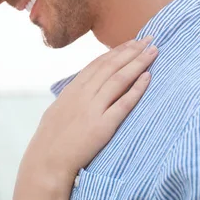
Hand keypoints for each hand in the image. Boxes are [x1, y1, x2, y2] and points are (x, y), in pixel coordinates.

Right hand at [21, 36, 157, 184]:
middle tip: (150, 39)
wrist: (47, 161)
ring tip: (153, 51)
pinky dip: (137, 88)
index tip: (132, 42)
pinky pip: (124, 103)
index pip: (99, 63)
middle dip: (132, 50)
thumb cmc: (51, 139)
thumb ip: (73, 96)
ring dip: (138, 63)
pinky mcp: (103, 126)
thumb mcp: (59, 109)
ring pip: (119, 79)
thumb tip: (83, 87)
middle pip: (112, 66)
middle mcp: (83, 94)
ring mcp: (93, 109)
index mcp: (73, 89)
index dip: (117, 51)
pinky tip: (148, 77)